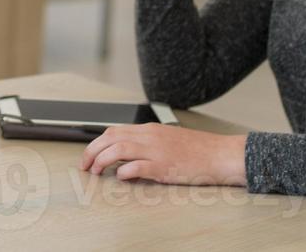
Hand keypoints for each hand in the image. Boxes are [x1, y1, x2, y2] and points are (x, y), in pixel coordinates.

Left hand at [80, 124, 247, 186]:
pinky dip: (124, 172)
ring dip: (102, 160)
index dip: (96, 142)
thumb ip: (146, 144)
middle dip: (92, 150)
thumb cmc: (197, 149)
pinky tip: (121, 177)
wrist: (221, 154)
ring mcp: (156, 151)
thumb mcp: (167, 139)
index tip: (88, 154)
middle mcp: (149, 136)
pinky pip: (137, 167)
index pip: (114, 131)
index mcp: (149, 129)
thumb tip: (127, 158)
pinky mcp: (164, 166)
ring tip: (96, 171)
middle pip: (110, 137)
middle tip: (85, 165)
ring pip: (118, 149)